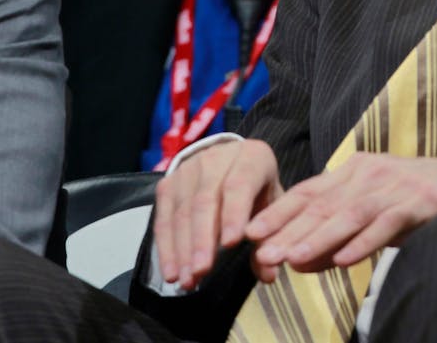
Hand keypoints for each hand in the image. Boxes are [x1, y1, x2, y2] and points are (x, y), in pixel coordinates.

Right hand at [153, 139, 281, 289]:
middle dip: (202, 240)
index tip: (231, 245)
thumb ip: (271, 237)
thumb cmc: (257, 189)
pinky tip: (171, 272)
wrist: (230, 163)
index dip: (234, 214)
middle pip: (205, 200)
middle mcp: (217, 158)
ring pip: (182, 212)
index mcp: (252, 157)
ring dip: (182, 250)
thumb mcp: (272, 206)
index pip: (239, 184)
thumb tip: (269, 274)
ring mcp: (188, 170)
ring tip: (187, 280)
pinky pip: (163, 219)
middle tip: (202, 272)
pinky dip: (166, 248)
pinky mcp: (167, 184)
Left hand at [244, 154, 436, 280]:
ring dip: (319, 238)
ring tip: (293, 258)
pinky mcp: (420, 202)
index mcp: (353, 170)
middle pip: (323, 204)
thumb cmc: (415, 199)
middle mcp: (370, 174)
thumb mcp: (372, 209)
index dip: (278, 213)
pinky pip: (387, 224)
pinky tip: (345, 259)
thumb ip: (337, 231)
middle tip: (262, 254)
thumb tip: (298, 260)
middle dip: (289, 230)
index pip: (308, 192)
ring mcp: (395, 187)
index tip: (250, 234)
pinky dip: (364, 242)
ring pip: (350, 214)